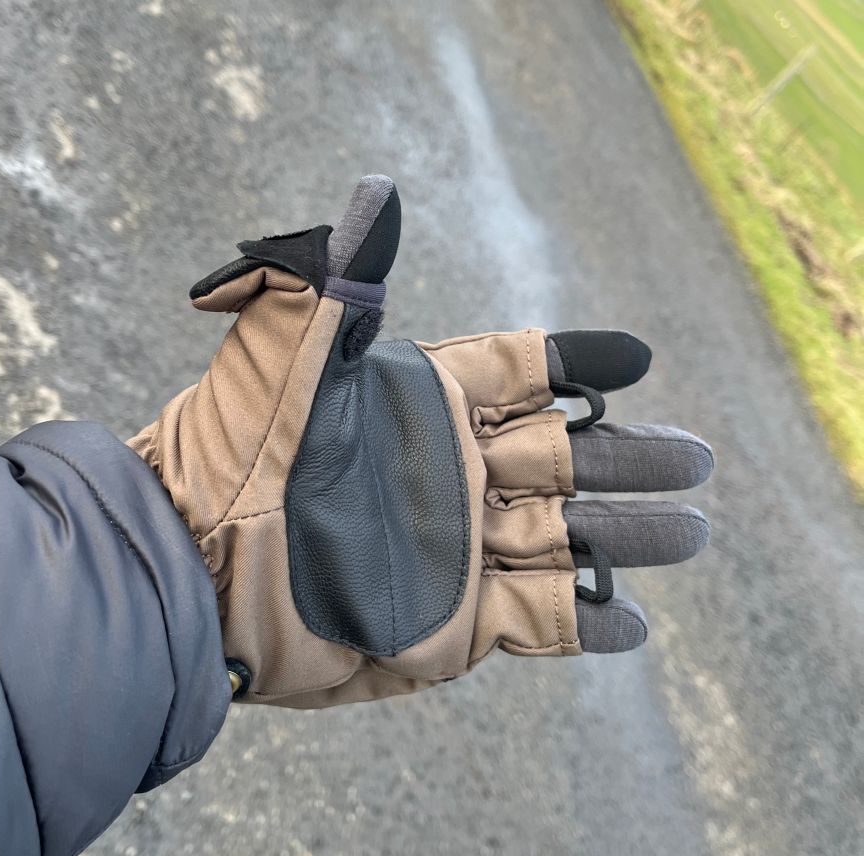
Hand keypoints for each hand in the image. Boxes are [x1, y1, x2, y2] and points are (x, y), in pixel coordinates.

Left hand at [130, 176, 711, 706]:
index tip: (637, 357)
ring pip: (563, 539)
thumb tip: (379, 195)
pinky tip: (633, 618)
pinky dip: (587, 617)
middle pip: (564, 458)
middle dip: (631, 458)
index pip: (519, 373)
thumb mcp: (280, 360)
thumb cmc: (228, 457)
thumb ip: (338, 285)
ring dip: (627, 535)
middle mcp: (447, 475)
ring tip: (689, 531)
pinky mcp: (448, 625)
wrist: (194, 575)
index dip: (579, 363)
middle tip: (696, 461)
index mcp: (420, 406)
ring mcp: (453, 552)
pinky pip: (536, 619)